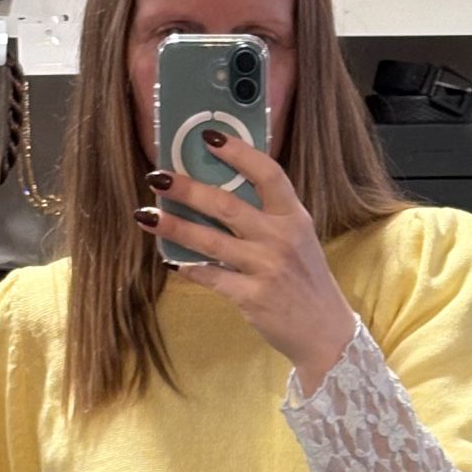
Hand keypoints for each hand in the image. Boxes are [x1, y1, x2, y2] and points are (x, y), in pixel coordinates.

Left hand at [141, 133, 358, 392]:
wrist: (325, 333)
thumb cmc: (306, 282)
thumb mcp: (299, 239)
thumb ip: (269, 216)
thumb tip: (220, 193)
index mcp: (294, 216)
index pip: (267, 173)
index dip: (238, 152)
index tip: (208, 137)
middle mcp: (281, 238)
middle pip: (227, 205)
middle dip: (187, 189)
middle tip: (157, 176)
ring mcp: (266, 268)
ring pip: (210, 241)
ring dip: (174, 226)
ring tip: (146, 215)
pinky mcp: (252, 297)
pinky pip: (211, 277)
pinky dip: (188, 268)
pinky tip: (170, 260)